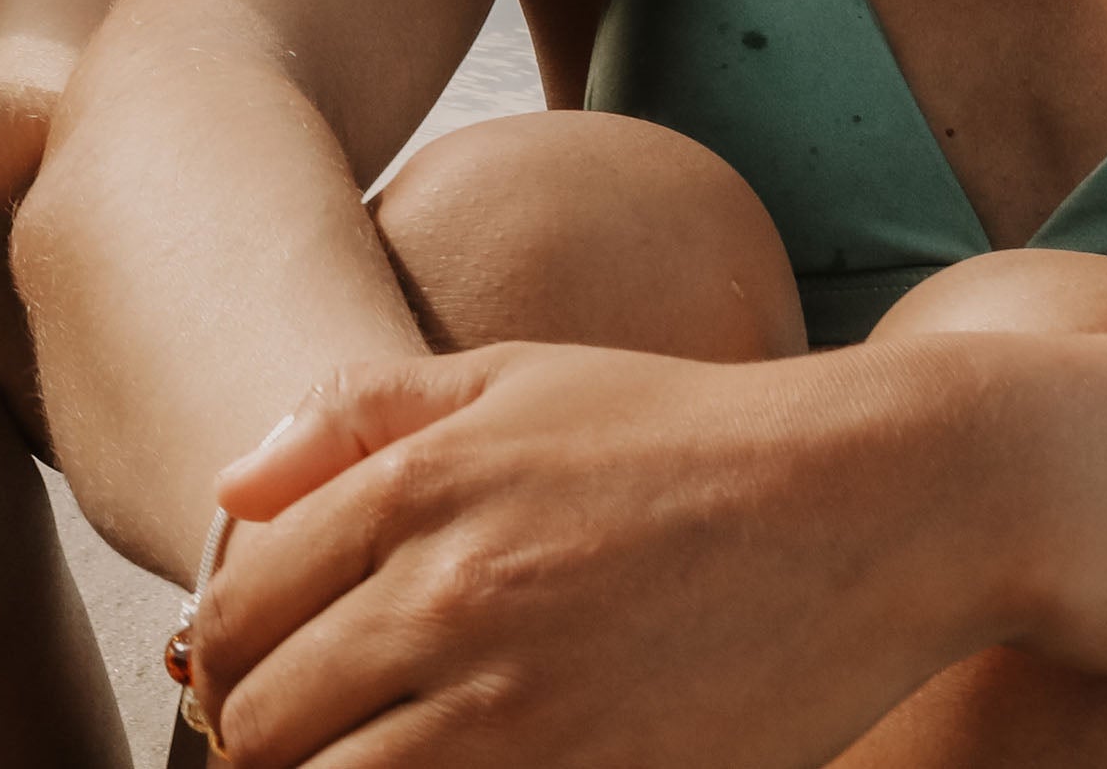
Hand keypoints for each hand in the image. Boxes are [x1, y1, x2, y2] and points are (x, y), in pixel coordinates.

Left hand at [184, 343, 995, 767]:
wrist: (877, 502)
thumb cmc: (693, 434)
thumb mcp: (521, 377)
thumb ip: (359, 414)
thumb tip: (230, 482)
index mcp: (416, 489)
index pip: (233, 618)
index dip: (229, 665)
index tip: (268, 680)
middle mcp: (448, 601)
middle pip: (265, 728)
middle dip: (269, 744)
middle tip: (322, 739)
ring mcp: (518, 712)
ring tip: (385, 758)